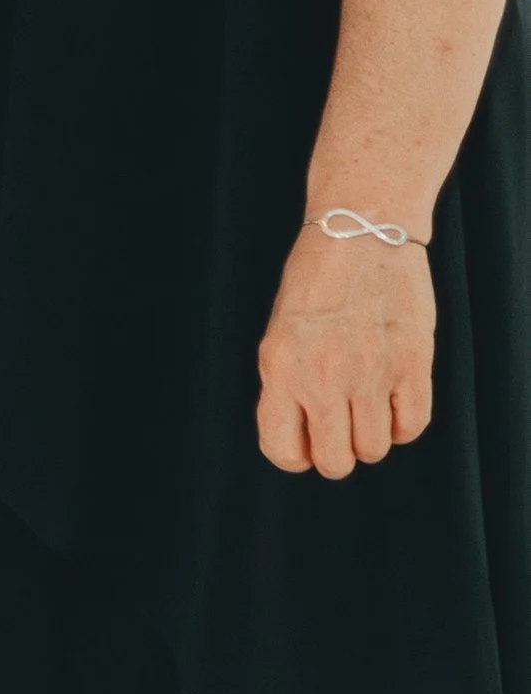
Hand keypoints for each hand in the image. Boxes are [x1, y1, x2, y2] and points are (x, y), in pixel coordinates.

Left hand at [255, 225, 436, 477]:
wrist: (360, 231)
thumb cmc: (317, 281)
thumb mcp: (282, 332)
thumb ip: (288, 385)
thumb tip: (304, 438)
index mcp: (281, 368)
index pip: (282, 449)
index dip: (296, 454)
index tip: (306, 440)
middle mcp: (322, 377)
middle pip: (335, 462)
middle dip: (337, 452)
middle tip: (340, 426)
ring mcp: (369, 373)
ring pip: (374, 450)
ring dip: (371, 436)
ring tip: (367, 404)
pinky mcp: (410, 364)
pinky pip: (412, 427)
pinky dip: (403, 423)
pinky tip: (394, 399)